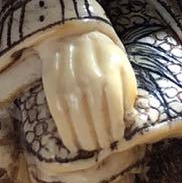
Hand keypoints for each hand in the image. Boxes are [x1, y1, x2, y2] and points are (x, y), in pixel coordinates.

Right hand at [39, 30, 137, 152]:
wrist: (70, 35)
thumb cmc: (102, 54)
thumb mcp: (122, 65)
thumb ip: (127, 89)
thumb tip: (128, 116)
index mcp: (109, 75)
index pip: (115, 110)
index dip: (116, 128)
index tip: (117, 138)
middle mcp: (89, 83)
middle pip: (97, 119)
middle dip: (101, 138)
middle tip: (103, 146)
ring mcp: (69, 88)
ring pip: (79, 122)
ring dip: (86, 140)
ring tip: (90, 147)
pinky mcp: (53, 91)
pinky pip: (61, 119)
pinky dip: (67, 135)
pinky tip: (73, 144)